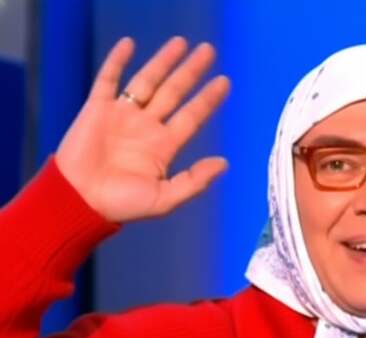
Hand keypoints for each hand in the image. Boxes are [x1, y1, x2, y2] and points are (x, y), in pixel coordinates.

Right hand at [55, 37, 230, 222]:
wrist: (80, 201)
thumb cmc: (121, 205)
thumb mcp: (165, 199)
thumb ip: (195, 181)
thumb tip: (224, 163)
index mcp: (164, 146)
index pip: (192, 116)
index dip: (207, 99)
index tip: (224, 81)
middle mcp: (147, 127)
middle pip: (174, 92)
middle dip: (191, 72)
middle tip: (208, 51)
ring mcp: (122, 115)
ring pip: (147, 81)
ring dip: (163, 62)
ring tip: (180, 43)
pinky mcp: (97, 109)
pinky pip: (109, 79)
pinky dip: (118, 61)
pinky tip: (130, 44)